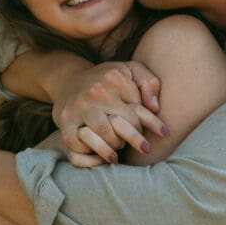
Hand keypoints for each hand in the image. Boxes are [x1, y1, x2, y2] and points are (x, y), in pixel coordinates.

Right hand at [52, 61, 167, 161]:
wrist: (69, 79)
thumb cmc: (108, 81)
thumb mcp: (131, 71)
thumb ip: (150, 84)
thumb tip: (154, 107)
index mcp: (115, 78)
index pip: (138, 111)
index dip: (147, 126)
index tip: (160, 134)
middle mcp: (96, 91)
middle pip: (122, 125)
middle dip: (134, 138)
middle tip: (141, 146)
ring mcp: (79, 106)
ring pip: (104, 135)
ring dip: (115, 146)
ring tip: (119, 148)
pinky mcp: (65, 119)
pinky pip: (77, 143)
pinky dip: (88, 152)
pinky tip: (98, 153)